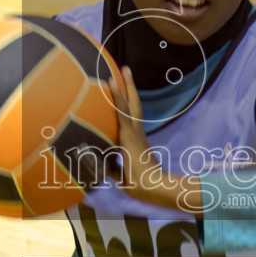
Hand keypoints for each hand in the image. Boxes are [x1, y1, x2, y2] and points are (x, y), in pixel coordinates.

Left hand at [107, 66, 203, 213]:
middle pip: (134, 105)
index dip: (127, 108)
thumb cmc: (140, 185)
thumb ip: (113, 169)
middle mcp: (137, 133)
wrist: (152, 187)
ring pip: (129, 103)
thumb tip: (103, 166)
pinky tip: (113, 81)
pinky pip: (121, 110)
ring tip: (123, 69)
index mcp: (136, 142)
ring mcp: (133, 131)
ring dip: (125, 86)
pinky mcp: (128, 132)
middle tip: (126, 72)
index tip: (124, 96)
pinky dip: (117, 95)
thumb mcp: (122, 176)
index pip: (130, 121)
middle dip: (130, 89)